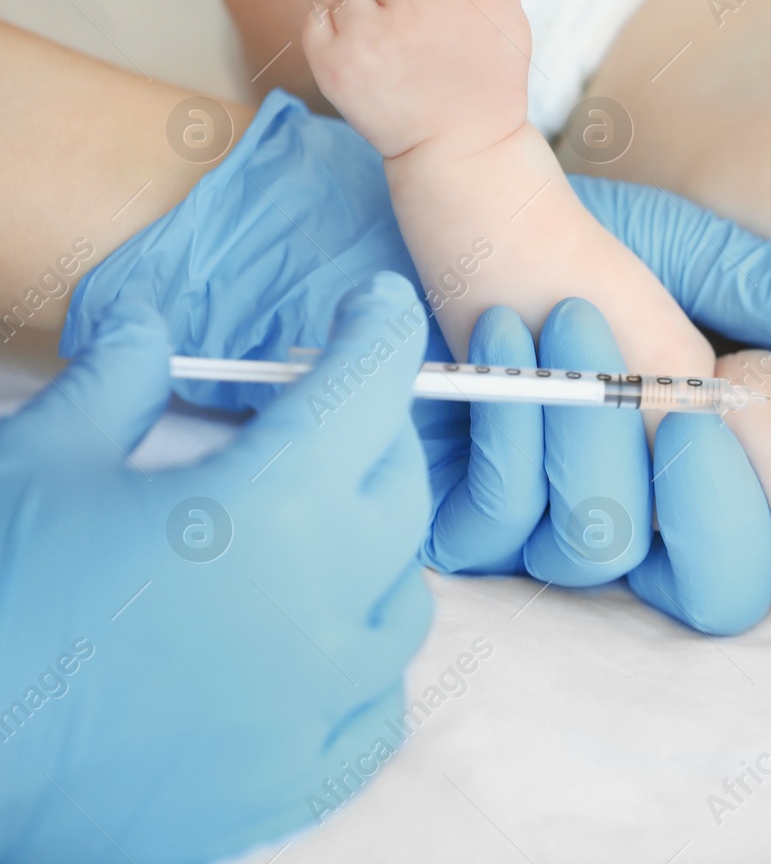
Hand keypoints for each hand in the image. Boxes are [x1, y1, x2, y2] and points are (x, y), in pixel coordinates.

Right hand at [0, 274, 432, 861]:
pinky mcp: (299, 780)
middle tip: (324, 417)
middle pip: (401, 487)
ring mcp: (320, 700)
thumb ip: (118, 378)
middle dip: (373, 434)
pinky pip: (380, 709)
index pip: (372, 386)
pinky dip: (363, 665)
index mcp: (273, 502)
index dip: (380, 331)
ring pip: (406, 599)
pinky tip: (321, 646)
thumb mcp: (44, 459)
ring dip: (375, 551)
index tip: (374, 311)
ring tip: (317, 535)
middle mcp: (324, 600)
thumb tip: (146, 324)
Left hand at [61, 93, 770, 644]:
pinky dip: (507, 433)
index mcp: (709, 452)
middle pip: (717, 590)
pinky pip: (502, 527)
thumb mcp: (689, 252)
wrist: (425, 207)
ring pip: (600, 553)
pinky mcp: (467, 505)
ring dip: (585, 433)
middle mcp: (644, 502)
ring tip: (566, 317)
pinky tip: (501, 338)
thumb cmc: (560, 231)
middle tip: (683, 393)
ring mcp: (557, 511)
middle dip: (706, 502)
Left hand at [303, 0, 528, 162]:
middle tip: (423, 37)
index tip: (450, 9)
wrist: (461, 149)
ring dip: (370, 9)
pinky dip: (337, 28)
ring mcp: (372, 39)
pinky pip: (321, 12)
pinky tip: (367, 57)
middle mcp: (420, 13)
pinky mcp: (334, 63)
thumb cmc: (487, 75)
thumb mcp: (507, 13)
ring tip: (395, 51)